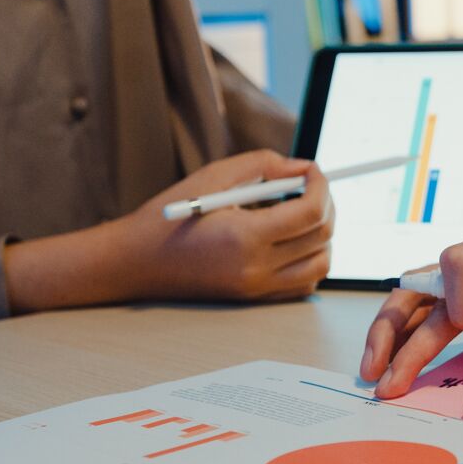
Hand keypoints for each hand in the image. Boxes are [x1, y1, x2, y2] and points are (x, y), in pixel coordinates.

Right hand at [6, 151, 333, 311]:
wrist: (135, 262)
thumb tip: (302, 168)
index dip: (321, 186)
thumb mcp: (211, 177)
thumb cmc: (169, 216)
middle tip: (310, 186)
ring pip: (320, 264)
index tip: (313, 170)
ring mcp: (257, 288)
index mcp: (244, 237)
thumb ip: (262, 165)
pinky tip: (288, 238)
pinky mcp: (255, 298)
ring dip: (321, 235)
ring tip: (298, 211)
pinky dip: (309, 259)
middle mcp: (256, 269)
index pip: (310, 213)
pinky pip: (303, 283)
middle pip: (322, 237)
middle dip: (326, 204)